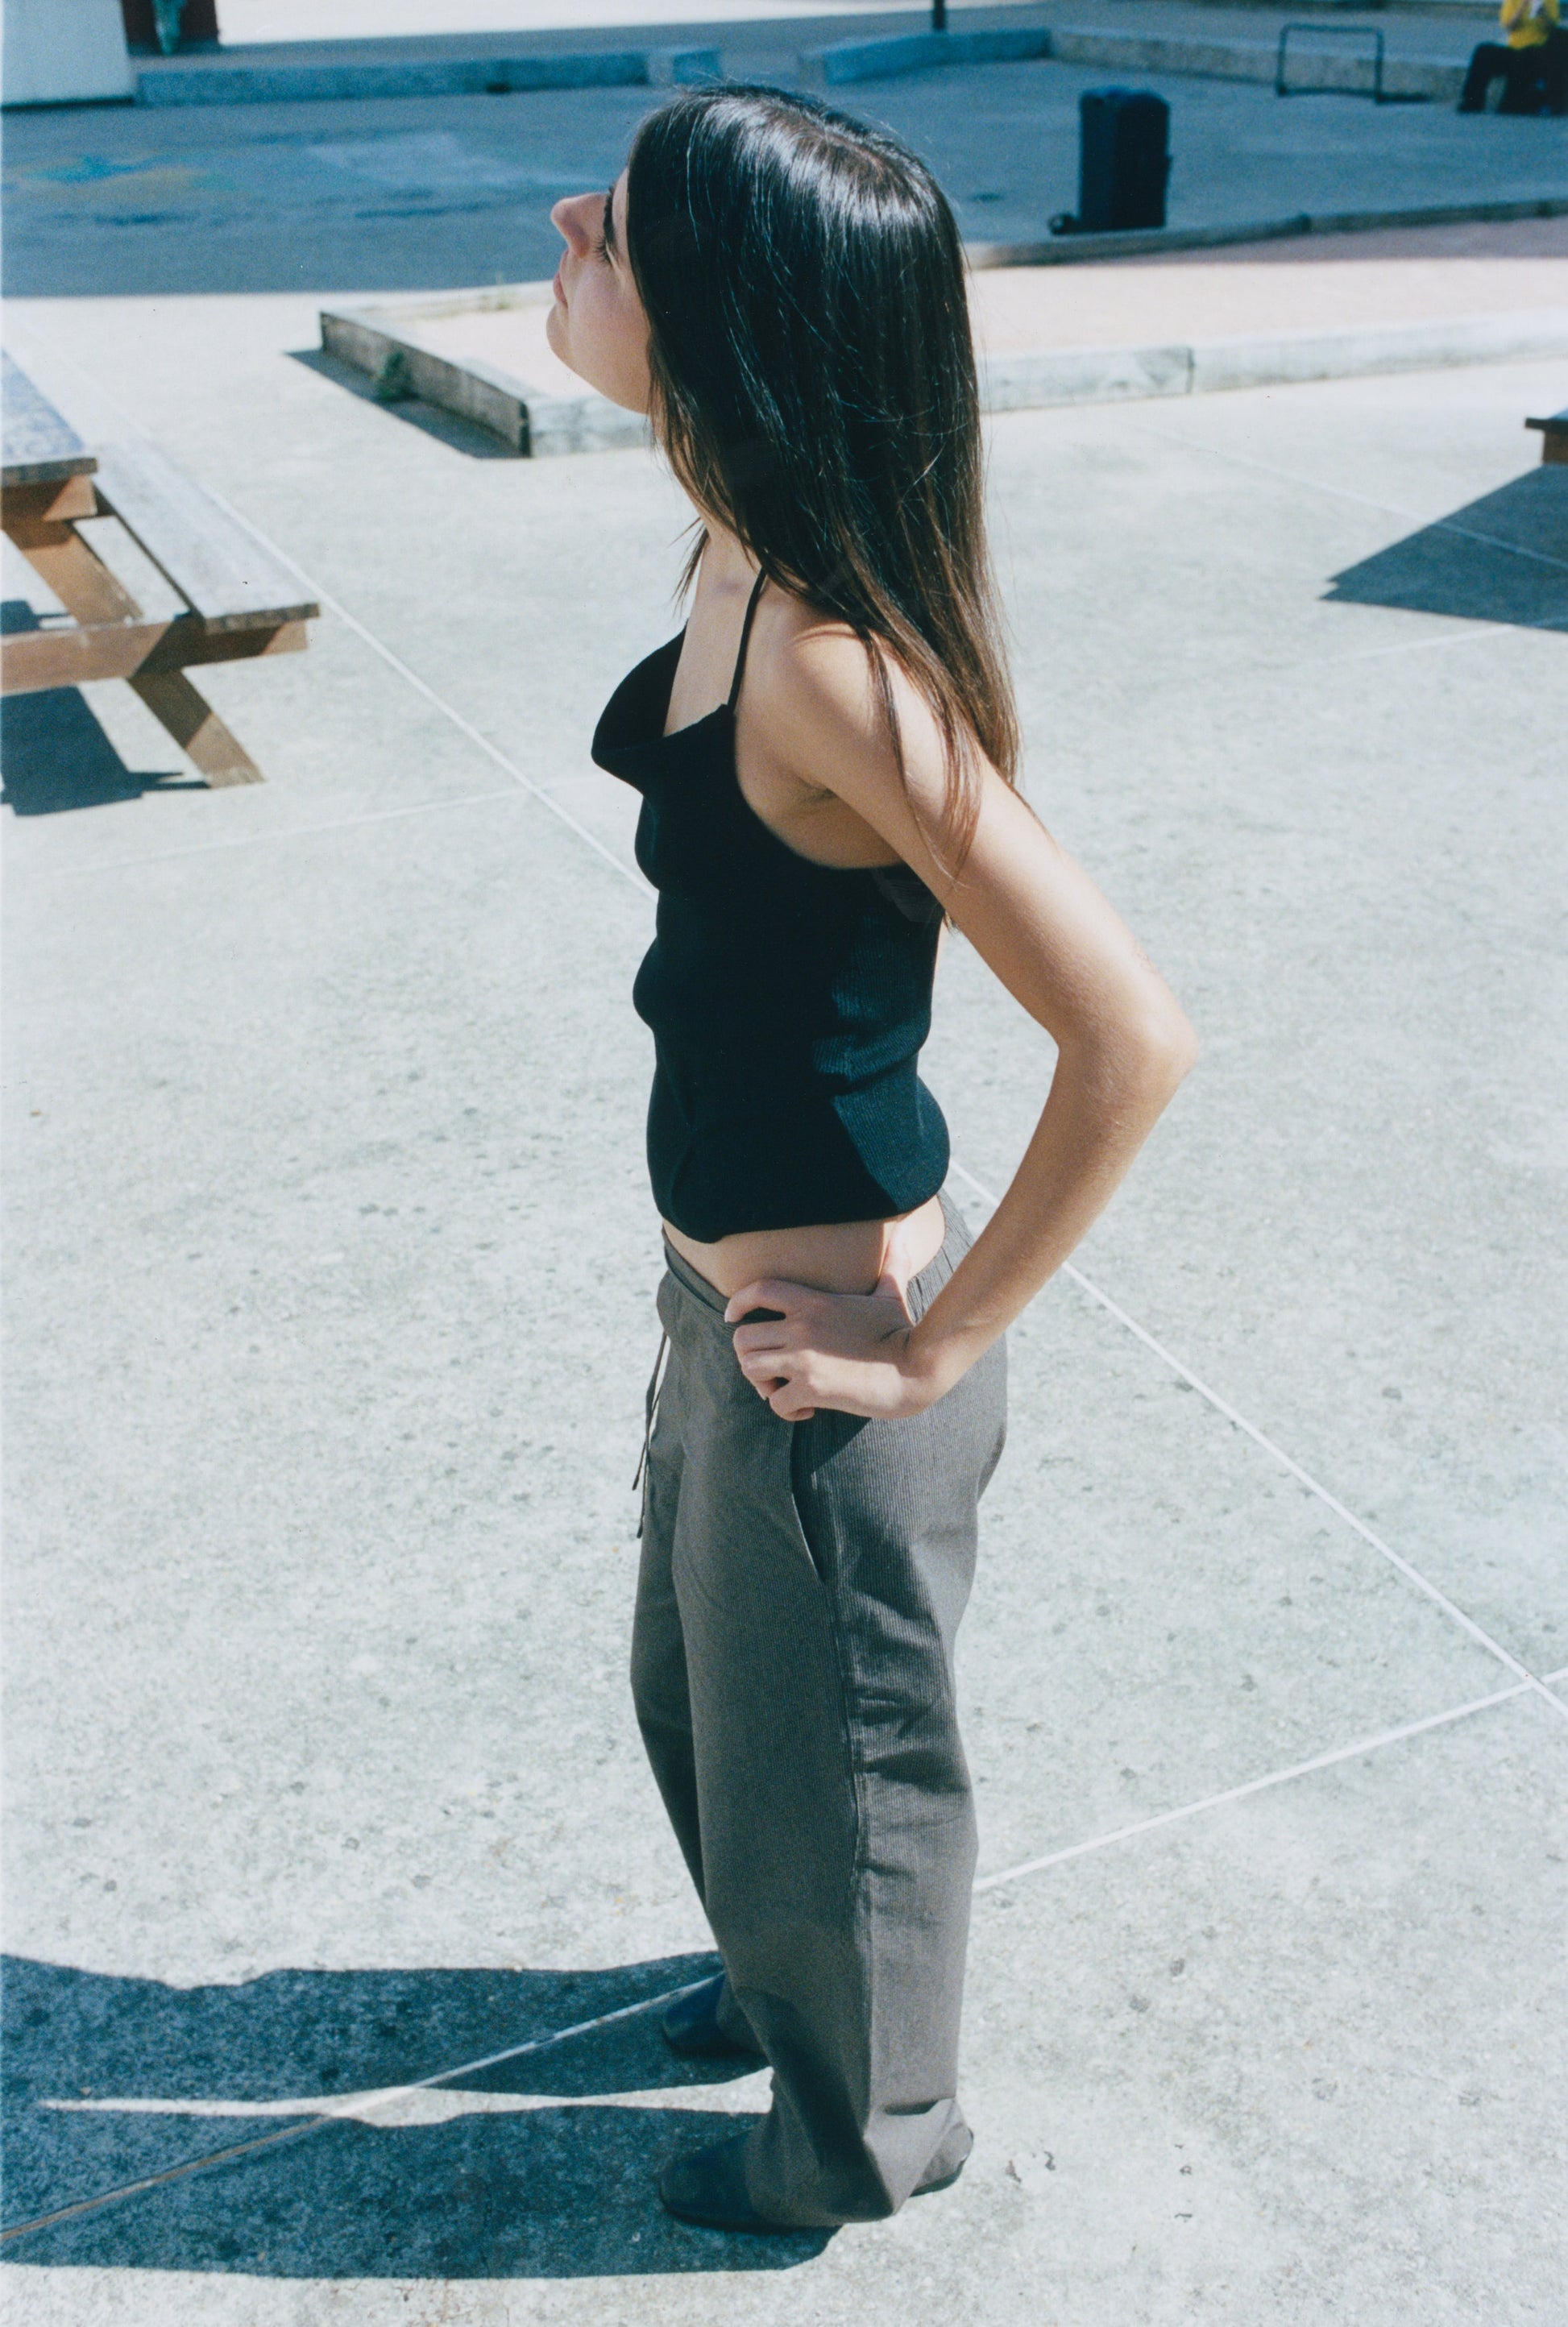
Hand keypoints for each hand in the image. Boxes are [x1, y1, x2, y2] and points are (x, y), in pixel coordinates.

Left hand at [724, 1267, 943, 1421]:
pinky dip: (786, 1410)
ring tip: (783, 1391)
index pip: (759, 1290)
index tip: (732, 1317)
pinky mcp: (812, 1389)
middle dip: (749, 1357)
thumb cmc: (904, 1333)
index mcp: (814, 1302)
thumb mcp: (891, 1295)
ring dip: (762, 1384)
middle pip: (742, 1338)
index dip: (738, 1303)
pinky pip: (776, 1403)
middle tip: (769, 1371)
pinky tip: (807, 1410)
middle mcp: (802, 1328)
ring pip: (750, 1369)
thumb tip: (907, 1239)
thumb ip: (891, 1268)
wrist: (917, 1368)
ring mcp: (803, 1359)